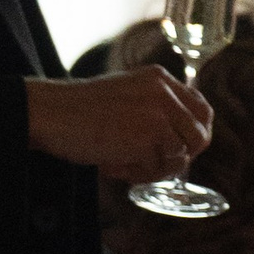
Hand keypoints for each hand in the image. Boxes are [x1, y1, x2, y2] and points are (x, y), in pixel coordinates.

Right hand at [25, 68, 211, 185]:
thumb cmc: (81, 111)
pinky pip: (158, 169)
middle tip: (153, 164)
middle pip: (200, 137)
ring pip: (180, 157)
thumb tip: (186, 145)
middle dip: (181, 157)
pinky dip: (138, 175)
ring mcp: (159, 114)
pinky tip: (113, 165)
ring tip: (124, 164)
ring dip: (154, 169)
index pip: (202, 110)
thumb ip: (156, 108)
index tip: (181, 148)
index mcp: (161, 79)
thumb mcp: (127, 95)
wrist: (50, 113)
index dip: (196, 134)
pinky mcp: (149, 137)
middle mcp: (165, 93)